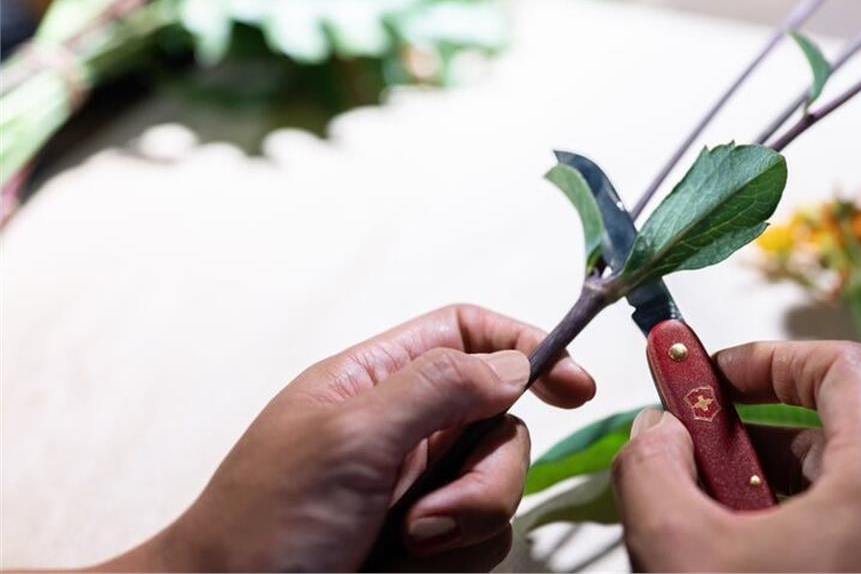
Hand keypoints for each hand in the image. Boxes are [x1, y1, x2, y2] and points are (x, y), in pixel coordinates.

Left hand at [97, 304, 594, 571]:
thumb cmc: (262, 522)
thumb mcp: (350, 437)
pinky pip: (485, 538)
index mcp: (379, 380)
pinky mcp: (427, 543)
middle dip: (486, 468)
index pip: (468, 333)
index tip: (575, 385)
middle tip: (434, 509)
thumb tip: (513, 361)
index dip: (525, 345)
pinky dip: (456, 555)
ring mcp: (417, 488)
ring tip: (403, 543)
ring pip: (500, 485)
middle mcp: (406, 429)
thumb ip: (437, 386)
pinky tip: (404, 564)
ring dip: (464, 518)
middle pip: (502, 419)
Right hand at [610, 341, 860, 571]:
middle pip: (834, 439)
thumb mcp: (679, 553)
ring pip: (838, 503)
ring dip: (763, 500)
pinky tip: (735, 571)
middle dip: (748, 442)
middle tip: (685, 460)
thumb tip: (657, 435)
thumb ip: (652, 470)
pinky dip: (792, 546)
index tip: (712, 376)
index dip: (769, 357)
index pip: (842, 368)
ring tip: (700, 532)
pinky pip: (850, 552)